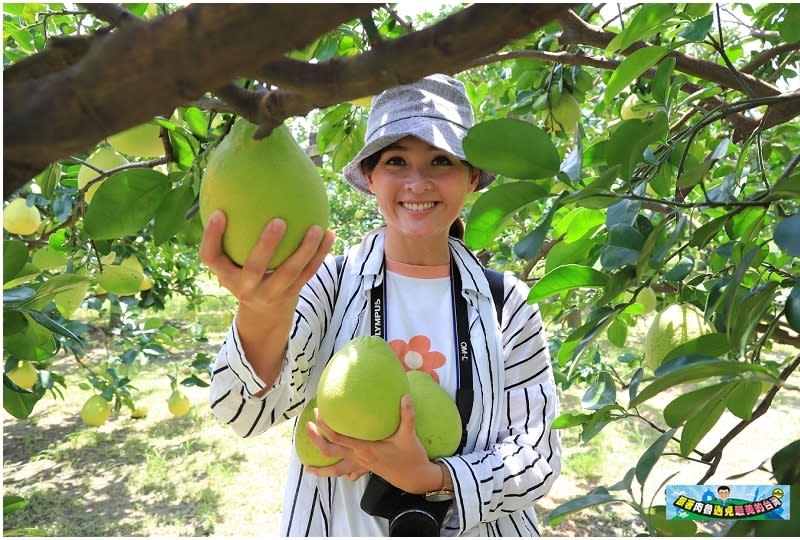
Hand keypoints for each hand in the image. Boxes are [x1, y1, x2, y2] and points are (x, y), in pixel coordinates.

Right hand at [199, 210, 335, 311]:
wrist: (264, 312)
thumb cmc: (244, 272)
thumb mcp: (230, 260)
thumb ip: (229, 233)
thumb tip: (233, 187)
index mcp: (226, 275)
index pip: (210, 257)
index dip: (212, 237)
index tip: (219, 213)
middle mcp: (246, 287)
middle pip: (255, 268)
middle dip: (266, 246)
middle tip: (278, 221)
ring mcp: (271, 293)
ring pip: (289, 272)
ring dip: (305, 250)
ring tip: (316, 227)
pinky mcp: (292, 294)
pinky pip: (309, 272)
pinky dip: (320, 253)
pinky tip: (330, 234)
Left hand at [308, 395, 435, 493]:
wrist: (416, 477)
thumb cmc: (411, 456)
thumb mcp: (409, 436)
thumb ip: (407, 415)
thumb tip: (404, 396)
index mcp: (366, 448)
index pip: (338, 437)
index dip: (325, 426)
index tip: (318, 413)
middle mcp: (359, 458)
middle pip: (329, 451)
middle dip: (315, 440)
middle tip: (307, 427)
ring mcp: (361, 465)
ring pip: (336, 470)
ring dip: (321, 470)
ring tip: (308, 468)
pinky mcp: (365, 469)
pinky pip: (346, 472)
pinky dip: (336, 472)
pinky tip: (331, 472)